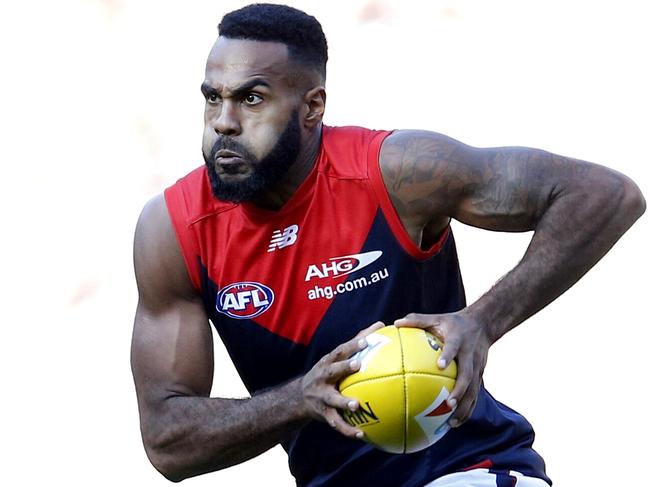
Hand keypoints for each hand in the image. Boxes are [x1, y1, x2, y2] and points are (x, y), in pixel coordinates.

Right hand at [300, 321, 384, 438]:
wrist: (300, 397)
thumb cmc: (327, 372)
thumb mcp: (336, 357)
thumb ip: (358, 341)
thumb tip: (381, 324)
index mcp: (328, 362)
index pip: (340, 350)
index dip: (352, 345)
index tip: (366, 340)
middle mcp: (322, 378)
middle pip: (332, 371)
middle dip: (343, 367)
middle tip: (358, 365)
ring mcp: (322, 396)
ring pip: (333, 400)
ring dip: (343, 402)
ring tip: (356, 405)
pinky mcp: (324, 414)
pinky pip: (337, 423)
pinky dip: (348, 429)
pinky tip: (362, 434)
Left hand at [394, 310, 490, 427]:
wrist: (483, 324)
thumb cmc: (453, 322)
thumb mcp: (436, 318)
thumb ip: (417, 320)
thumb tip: (395, 323)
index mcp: (459, 340)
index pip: (454, 348)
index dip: (448, 356)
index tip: (439, 365)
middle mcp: (470, 355)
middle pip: (468, 375)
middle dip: (460, 391)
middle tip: (448, 404)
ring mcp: (477, 368)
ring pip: (473, 390)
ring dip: (464, 407)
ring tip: (452, 422)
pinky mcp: (480, 376)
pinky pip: (474, 396)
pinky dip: (467, 410)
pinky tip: (455, 423)